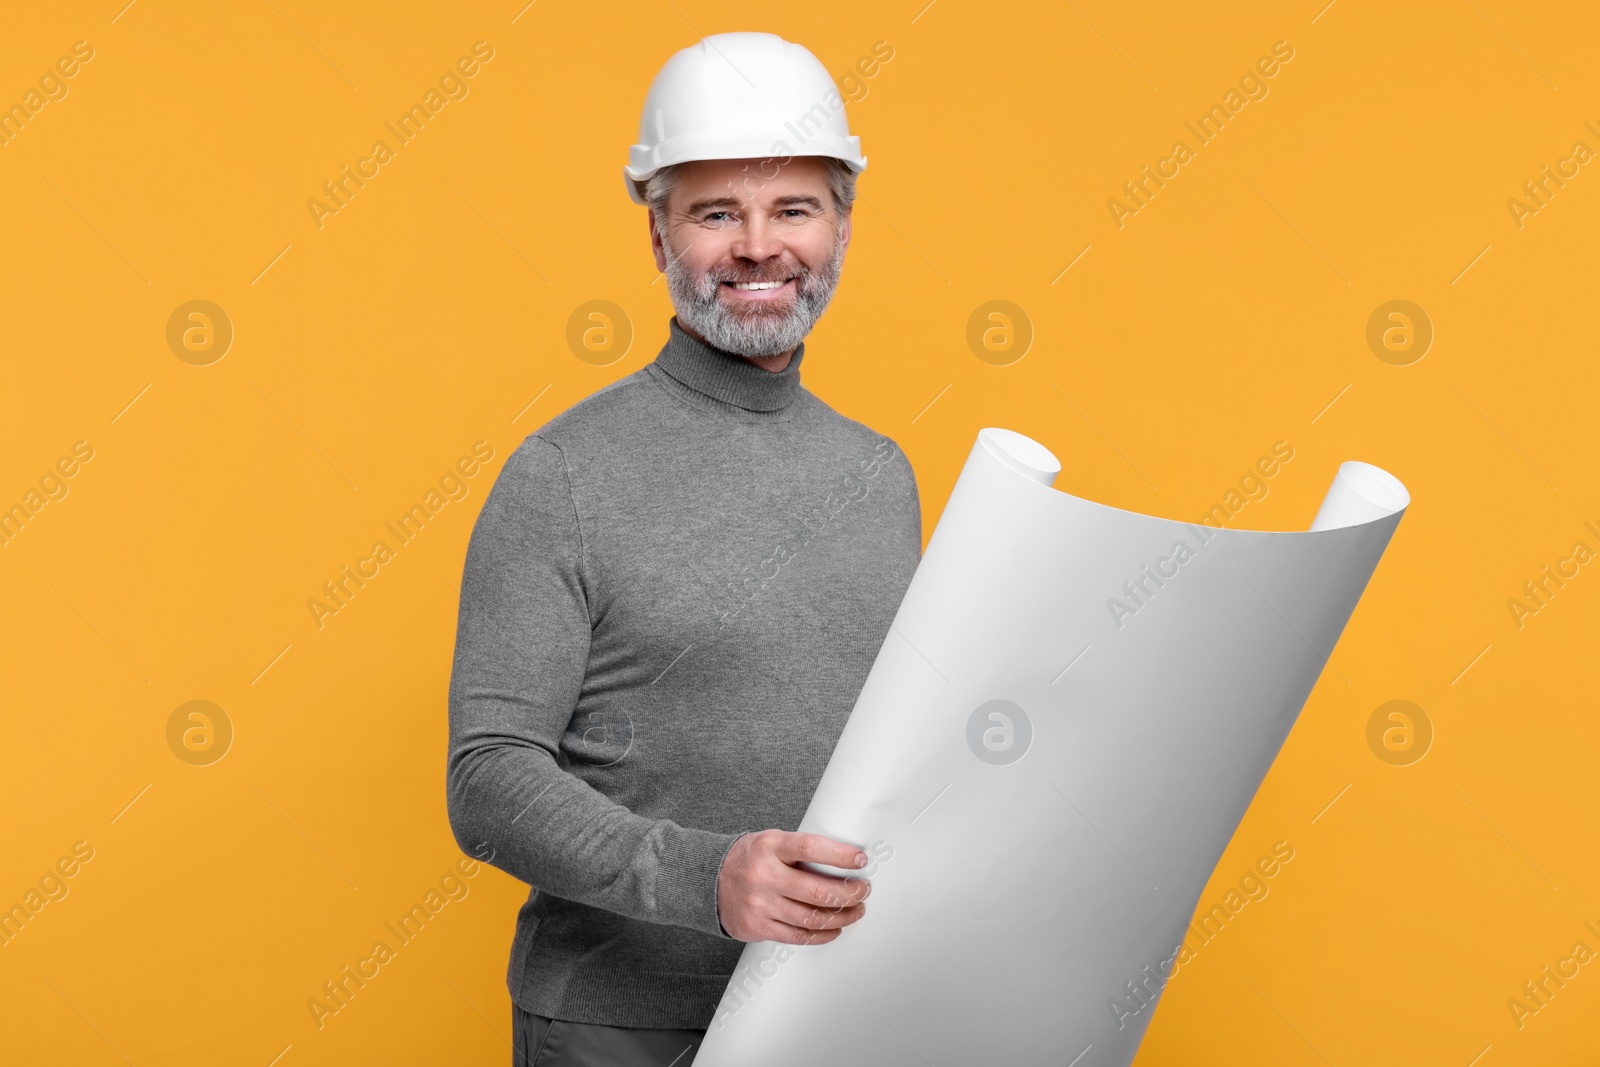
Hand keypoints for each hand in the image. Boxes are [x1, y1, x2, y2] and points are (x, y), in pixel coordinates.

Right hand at [716, 830, 872, 944]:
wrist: (708, 880)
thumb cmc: (749, 859)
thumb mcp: (771, 842)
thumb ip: (801, 850)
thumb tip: (844, 861)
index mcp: (770, 846)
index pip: (811, 848)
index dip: (840, 855)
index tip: (860, 860)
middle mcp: (764, 875)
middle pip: (817, 891)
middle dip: (849, 893)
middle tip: (863, 890)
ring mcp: (759, 904)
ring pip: (812, 918)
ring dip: (842, 917)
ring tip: (855, 911)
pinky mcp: (758, 927)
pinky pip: (798, 936)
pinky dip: (822, 934)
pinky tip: (834, 928)